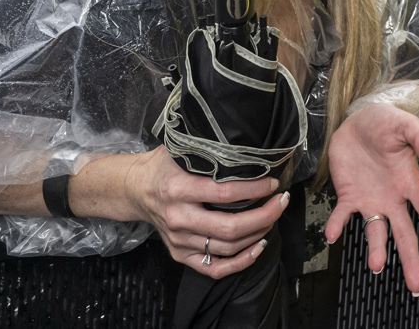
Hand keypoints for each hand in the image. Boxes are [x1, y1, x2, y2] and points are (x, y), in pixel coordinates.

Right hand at [122, 146, 287, 278]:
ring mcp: (179, 241)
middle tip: (282, 201)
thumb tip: (249, 149)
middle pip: (230, 227)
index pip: (224, 193)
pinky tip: (259, 247)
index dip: (254, 189)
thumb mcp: (182, 150)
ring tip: (274, 216)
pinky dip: (240, 262)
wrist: (136, 189)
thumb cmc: (164, 166)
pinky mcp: (180, 254)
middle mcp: (178, 218)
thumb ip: (209, 151)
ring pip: (227, 247)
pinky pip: (214, 268)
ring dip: (258, 233)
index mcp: (178, 189)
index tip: (273, 183)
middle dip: (264, 215)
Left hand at [324, 103, 418, 295]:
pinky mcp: (348, 196)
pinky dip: (337, 225)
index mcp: (409, 182)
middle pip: (405, 233)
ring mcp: (370, 200)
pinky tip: (333, 234)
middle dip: (411, 259)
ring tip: (377, 266)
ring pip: (376, 232)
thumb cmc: (384, 122)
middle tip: (417, 286)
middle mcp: (392, 198)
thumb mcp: (403, 124)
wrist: (354, 121)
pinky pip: (342, 216)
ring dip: (376, 250)